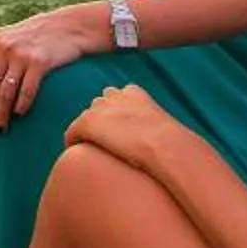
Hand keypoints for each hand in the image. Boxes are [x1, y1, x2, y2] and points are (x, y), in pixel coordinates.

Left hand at [0, 4, 98, 129]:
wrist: (72, 25)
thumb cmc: (44, 35)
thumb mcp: (15, 37)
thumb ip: (1, 55)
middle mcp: (4, 46)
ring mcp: (21, 54)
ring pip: (4, 92)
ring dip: (2, 113)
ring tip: (4, 127)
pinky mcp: (39, 62)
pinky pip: (26, 91)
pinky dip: (21, 106)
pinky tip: (20, 115)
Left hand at [62, 83, 202, 179]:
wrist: (166, 146)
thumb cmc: (174, 145)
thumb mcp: (169, 131)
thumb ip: (163, 132)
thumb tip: (174, 150)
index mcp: (135, 94)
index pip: (118, 96)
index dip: (117, 114)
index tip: (120, 129)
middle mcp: (115, 97)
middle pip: (98, 105)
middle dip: (100, 120)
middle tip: (106, 142)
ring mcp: (100, 110)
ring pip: (85, 119)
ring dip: (88, 132)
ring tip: (93, 149)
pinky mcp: (88, 123)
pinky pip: (72, 133)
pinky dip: (73, 142)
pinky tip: (76, 153)